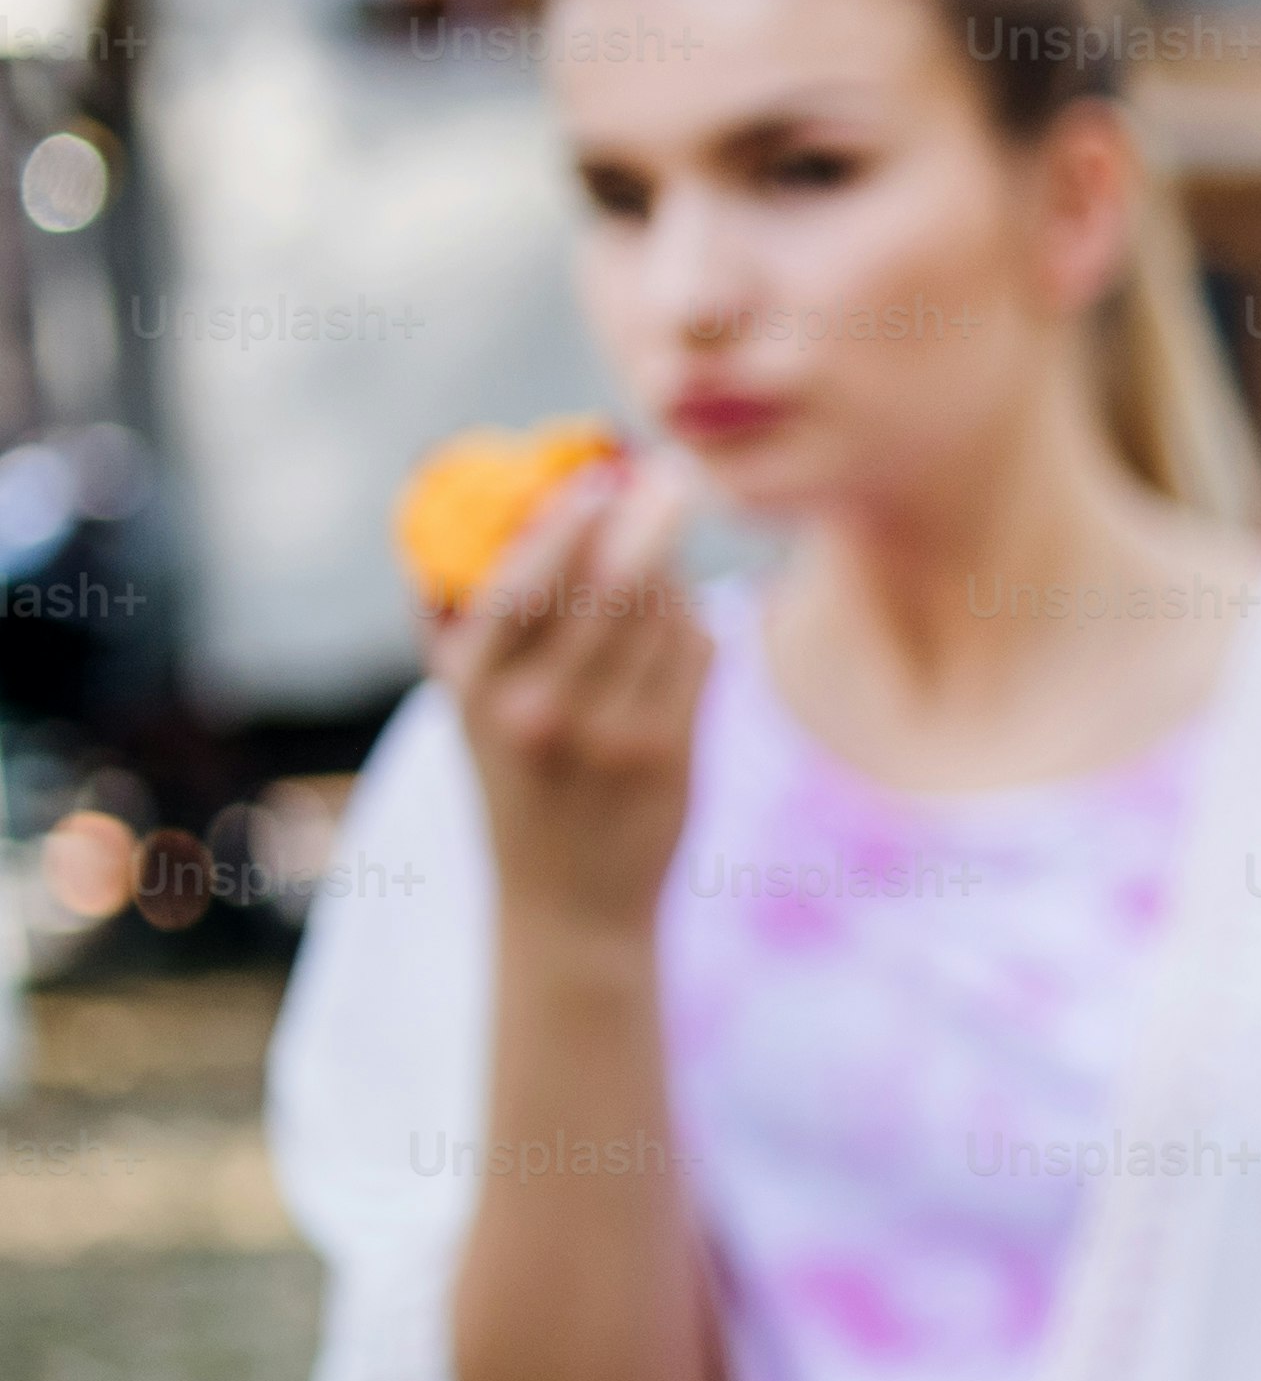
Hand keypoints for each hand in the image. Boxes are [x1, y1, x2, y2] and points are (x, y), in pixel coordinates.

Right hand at [436, 457, 706, 945]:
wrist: (568, 905)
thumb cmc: (516, 787)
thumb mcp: (464, 711)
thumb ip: (456, 624)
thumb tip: (442, 520)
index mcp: (477, 689)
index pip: (522, 583)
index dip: (563, 522)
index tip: (596, 477)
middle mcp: (539, 709)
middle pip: (609, 584)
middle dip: (646, 518)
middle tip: (674, 474)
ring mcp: (611, 734)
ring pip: (664, 614)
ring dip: (675, 573)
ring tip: (668, 554)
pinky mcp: (670, 753)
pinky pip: (698, 655)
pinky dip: (698, 625)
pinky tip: (687, 622)